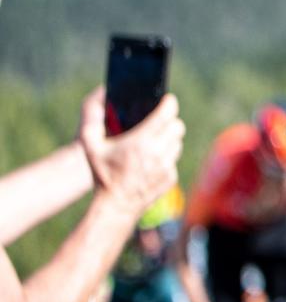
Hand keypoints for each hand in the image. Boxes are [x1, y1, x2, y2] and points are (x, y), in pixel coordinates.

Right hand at [78, 87, 183, 213]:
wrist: (115, 206)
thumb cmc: (102, 174)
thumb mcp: (90, 146)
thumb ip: (92, 120)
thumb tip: (100, 96)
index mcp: (141, 141)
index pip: (168, 112)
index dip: (168, 103)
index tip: (165, 100)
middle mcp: (158, 152)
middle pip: (177, 126)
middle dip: (168, 121)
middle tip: (157, 123)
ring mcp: (167, 166)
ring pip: (178, 142)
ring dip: (168, 139)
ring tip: (152, 143)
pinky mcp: (172, 177)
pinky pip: (174, 159)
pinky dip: (166, 157)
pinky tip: (151, 161)